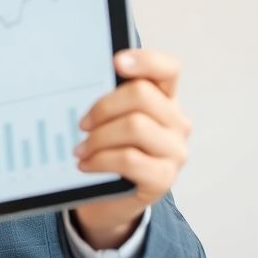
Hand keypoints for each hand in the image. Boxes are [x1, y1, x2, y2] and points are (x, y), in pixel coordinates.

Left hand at [72, 49, 191, 248]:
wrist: (110, 197)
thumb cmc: (109, 149)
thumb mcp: (110, 120)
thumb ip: (109, 97)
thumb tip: (82, 76)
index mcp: (165, 98)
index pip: (167, 68)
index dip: (145, 60)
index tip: (116, 62)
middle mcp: (176, 122)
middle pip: (142, 95)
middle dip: (104, 107)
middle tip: (82, 123)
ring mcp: (174, 151)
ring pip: (135, 126)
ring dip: (99, 137)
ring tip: (81, 148)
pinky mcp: (164, 178)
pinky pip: (129, 159)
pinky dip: (100, 159)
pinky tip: (86, 164)